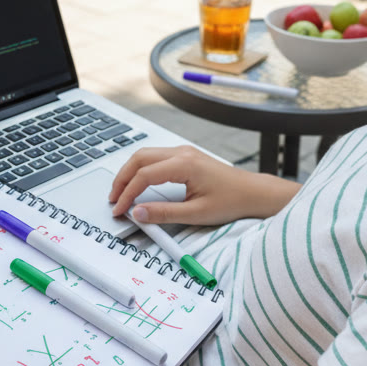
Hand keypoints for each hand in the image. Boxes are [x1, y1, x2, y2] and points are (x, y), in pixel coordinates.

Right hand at [108, 146, 298, 225]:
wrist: (253, 193)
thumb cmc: (231, 201)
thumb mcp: (196, 213)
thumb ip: (164, 214)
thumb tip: (139, 213)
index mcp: (184, 164)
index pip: (143, 176)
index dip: (127, 194)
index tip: (119, 210)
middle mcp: (182, 153)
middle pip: (139, 158)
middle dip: (122, 178)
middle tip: (113, 199)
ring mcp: (184, 152)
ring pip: (146, 155)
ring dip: (130, 172)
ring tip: (121, 193)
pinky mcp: (186, 156)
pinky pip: (156, 157)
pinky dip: (141, 169)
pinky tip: (138, 184)